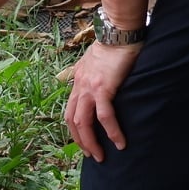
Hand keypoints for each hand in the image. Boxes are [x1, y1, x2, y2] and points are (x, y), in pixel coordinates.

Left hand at [65, 40, 141, 160]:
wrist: (119, 33)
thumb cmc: (112, 46)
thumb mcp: (93, 61)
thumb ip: (90, 73)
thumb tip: (94, 82)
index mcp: (77, 82)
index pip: (69, 111)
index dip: (74, 130)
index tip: (84, 142)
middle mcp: (79, 87)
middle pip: (72, 121)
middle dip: (80, 142)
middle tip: (92, 155)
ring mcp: (89, 88)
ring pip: (84, 122)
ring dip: (92, 142)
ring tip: (101, 156)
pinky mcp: (103, 88)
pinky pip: (105, 116)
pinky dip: (111, 131)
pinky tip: (119, 142)